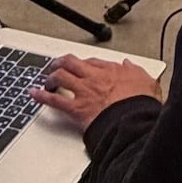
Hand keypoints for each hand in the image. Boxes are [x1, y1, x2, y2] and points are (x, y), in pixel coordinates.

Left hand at [32, 53, 163, 130]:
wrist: (133, 121)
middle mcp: (95, 77)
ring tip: (46, 79)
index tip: (82, 65)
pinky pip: (55, 99)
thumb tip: (130, 65)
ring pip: (61, 76)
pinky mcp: (77, 108)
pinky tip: (34, 94)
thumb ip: (137, 72)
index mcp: (112, 71)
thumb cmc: (140, 105)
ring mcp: (84, 91)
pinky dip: (41, 96)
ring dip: (51, 76)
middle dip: (62, 62)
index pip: (93, 61)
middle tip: (56, 64)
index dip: (85, 62)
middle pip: (72, 62)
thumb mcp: (148, 82)